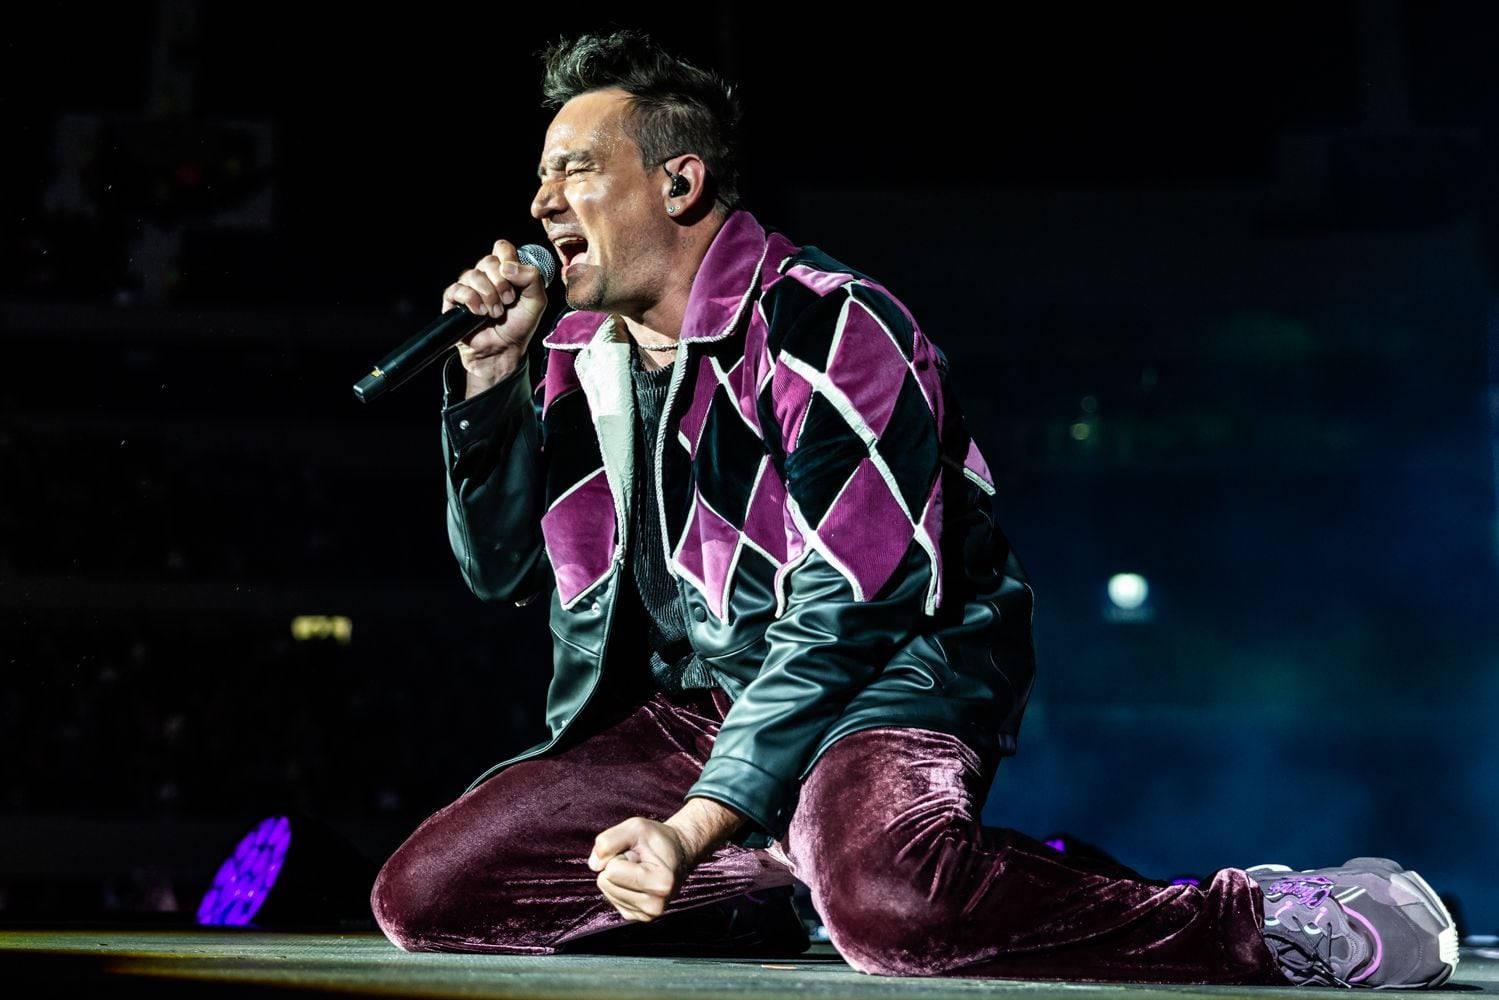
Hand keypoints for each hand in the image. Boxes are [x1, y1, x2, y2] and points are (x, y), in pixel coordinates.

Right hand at [443, 239, 548, 395]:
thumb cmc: (518, 326)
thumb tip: (508, 266)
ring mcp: (469, 287)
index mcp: (505, 271)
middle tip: (508, 301)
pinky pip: (457, 289)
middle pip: (488, 260)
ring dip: (488, 296)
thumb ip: (533, 278)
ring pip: (473, 275)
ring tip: (495, 313)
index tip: (515, 278)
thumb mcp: (536, 302)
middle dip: (501, 283)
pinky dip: (471, 300)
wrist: (503, 351)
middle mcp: (486, 276)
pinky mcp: (454, 301)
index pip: (502, 248)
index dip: (508, 258)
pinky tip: (479, 313)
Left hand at [588, 817, 689, 921]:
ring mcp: (646, 914)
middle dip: (616, 866)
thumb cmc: (657, 840)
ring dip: (618, 876)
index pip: (611, 871)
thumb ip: (609, 840)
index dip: (621, 855)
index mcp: (661, 883)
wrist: (678, 855)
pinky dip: (619, 885)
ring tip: (639, 869)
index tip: (639, 854)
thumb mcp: (635, 827)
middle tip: (638, 861)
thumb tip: (594, 865)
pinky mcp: (637, 917)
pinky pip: (610, 898)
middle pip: (605, 882)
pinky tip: (636, 880)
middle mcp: (654, 905)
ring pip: (606, 891)